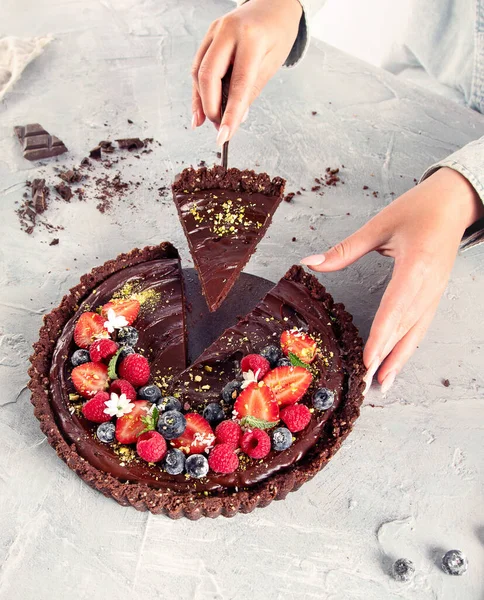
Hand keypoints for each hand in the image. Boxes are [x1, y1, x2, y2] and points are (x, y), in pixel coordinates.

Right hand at [191, 0, 301, 144]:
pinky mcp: (208, 36)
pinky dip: (199, 90)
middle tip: (219, 128)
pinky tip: (200, 110)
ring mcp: (213, 31)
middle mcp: (227, 31)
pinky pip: (198, 66)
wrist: (273, 4)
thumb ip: (251, 90)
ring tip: (213, 122)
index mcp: (251, 38)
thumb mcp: (271, 64)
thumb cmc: (277, 34)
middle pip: (208, 76)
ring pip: (198, 72)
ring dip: (202, 101)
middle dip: (210, 107)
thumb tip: (235, 118)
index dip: (229, 114)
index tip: (225, 137)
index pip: (237, 84)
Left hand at [301, 168, 483, 392]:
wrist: (454, 203)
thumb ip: (344, 249)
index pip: (395, 309)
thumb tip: (309, 262)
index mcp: (416, 267)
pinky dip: (408, 347)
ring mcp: (434, 293)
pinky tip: (397, 361)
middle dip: (385, 358)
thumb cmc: (418, 210)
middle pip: (405, 328)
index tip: (368, 361)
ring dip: (399, 359)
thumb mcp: (379, 225)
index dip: (381, 337)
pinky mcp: (434, 295)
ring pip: (415, 333)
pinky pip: (420, 326)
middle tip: (367, 384)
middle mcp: (428, 286)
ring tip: (382, 384)